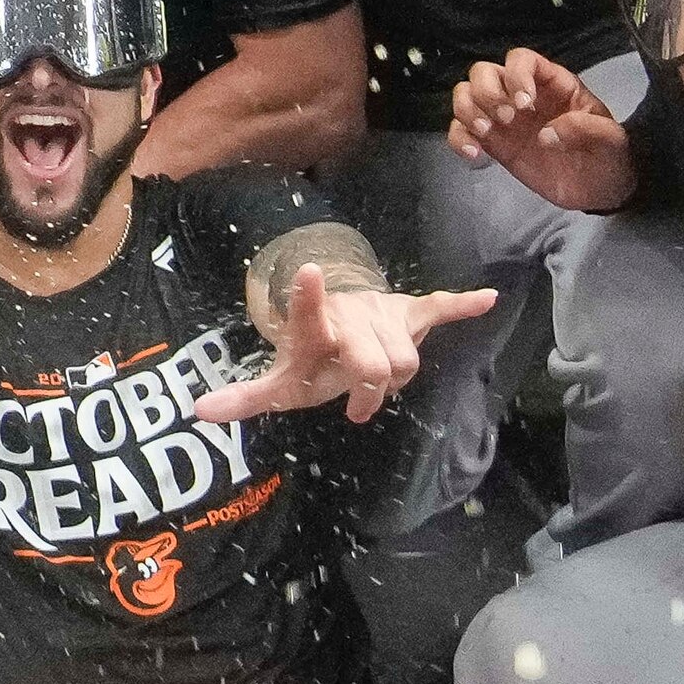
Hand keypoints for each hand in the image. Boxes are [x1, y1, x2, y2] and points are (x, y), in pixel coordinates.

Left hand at [192, 262, 495, 425]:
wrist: (337, 324)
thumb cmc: (311, 359)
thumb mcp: (280, 382)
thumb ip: (244, 397)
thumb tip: (198, 412)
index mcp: (314, 330)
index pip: (309, 315)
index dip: (307, 299)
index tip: (306, 272)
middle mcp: (348, 315)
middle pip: (378, 363)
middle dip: (373, 387)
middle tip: (358, 402)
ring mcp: (380, 312)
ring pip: (407, 357)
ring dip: (395, 378)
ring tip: (374, 377)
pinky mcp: (407, 311)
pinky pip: (437, 306)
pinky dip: (460, 306)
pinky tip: (485, 298)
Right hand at [447, 49, 637, 212]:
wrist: (601, 190)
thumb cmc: (609, 157)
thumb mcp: (612, 141)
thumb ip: (587, 129)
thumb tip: (546, 134)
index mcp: (553, 85)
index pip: (521, 59)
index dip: (516, 75)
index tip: (523, 104)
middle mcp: (522, 95)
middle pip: (484, 72)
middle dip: (486, 92)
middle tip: (505, 119)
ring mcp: (504, 119)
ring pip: (466, 95)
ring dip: (468, 111)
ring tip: (486, 134)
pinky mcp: (494, 144)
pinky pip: (461, 131)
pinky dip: (458, 139)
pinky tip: (474, 156)